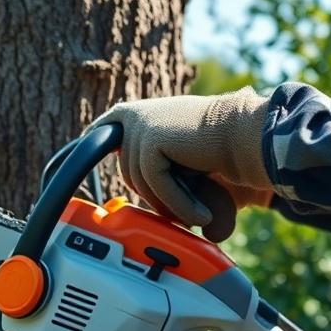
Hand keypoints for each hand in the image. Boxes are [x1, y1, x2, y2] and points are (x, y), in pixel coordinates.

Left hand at [87, 89, 272, 231]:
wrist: (250, 136)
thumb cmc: (224, 153)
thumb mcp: (183, 164)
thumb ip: (160, 177)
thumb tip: (135, 202)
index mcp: (140, 115)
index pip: (101, 132)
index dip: (88, 150)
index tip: (80, 168)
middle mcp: (135, 116)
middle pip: (128, 172)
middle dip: (156, 196)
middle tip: (186, 211)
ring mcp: (140, 125)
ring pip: (141, 182)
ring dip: (170, 204)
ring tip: (199, 214)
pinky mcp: (150, 140)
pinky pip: (155, 184)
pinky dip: (179, 204)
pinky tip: (201, 215)